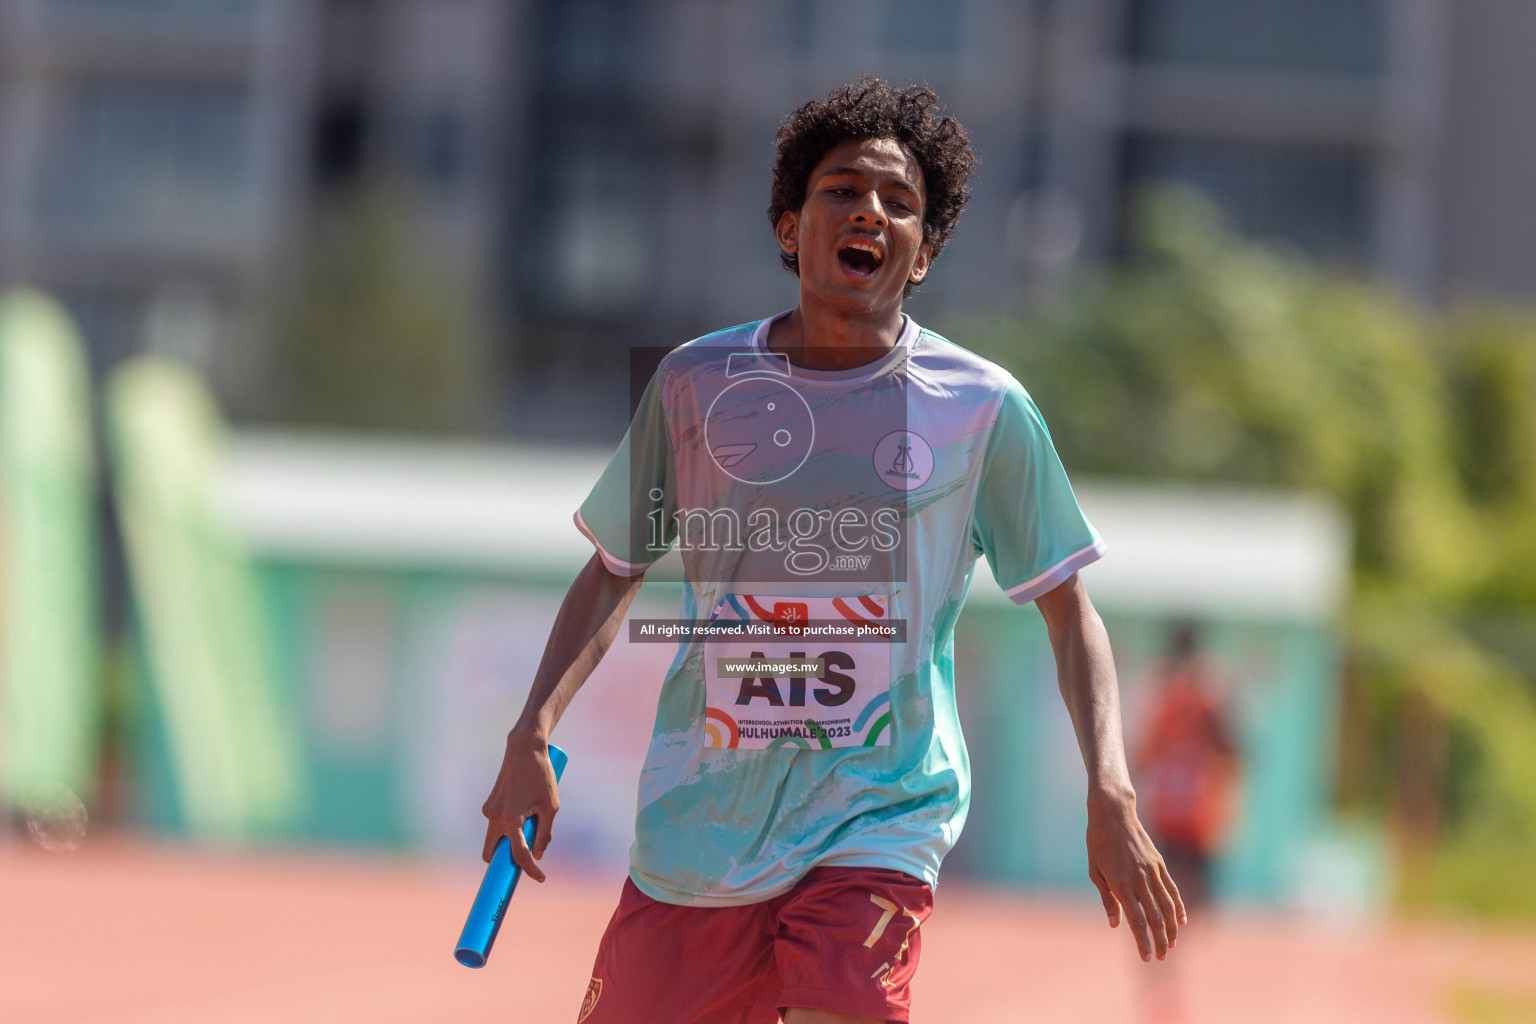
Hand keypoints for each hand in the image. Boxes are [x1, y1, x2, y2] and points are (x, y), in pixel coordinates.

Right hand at [480, 733, 560, 881]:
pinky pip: (496, 823)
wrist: (524, 749)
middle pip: (491, 853)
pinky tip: (524, 812)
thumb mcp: (551, 805)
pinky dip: (506, 827)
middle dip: (503, 863)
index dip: (530, 869)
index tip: (540, 878)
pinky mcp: (488, 804)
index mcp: (512, 818)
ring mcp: (489, 810)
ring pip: (493, 838)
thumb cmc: (541, 775)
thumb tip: (539, 854)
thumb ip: (545, 832)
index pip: (519, 854)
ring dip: (507, 842)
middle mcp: (495, 816)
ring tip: (530, 827)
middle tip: (523, 866)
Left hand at [1085, 788, 1185, 961]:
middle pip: (1155, 917)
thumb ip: (1108, 900)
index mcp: (1120, 884)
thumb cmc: (1098, 843)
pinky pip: (1172, 889)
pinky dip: (1179, 907)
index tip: (1146, 957)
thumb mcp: (1095, 872)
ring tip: (1172, 944)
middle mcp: (1139, 879)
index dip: (1142, 941)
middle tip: (1161, 957)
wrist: (1113, 813)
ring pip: (1168, 906)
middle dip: (1160, 940)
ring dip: (1172, 928)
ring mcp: (1152, 871)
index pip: (1136, 920)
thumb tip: (1116, 924)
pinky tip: (1182, 920)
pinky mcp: (1159, 864)